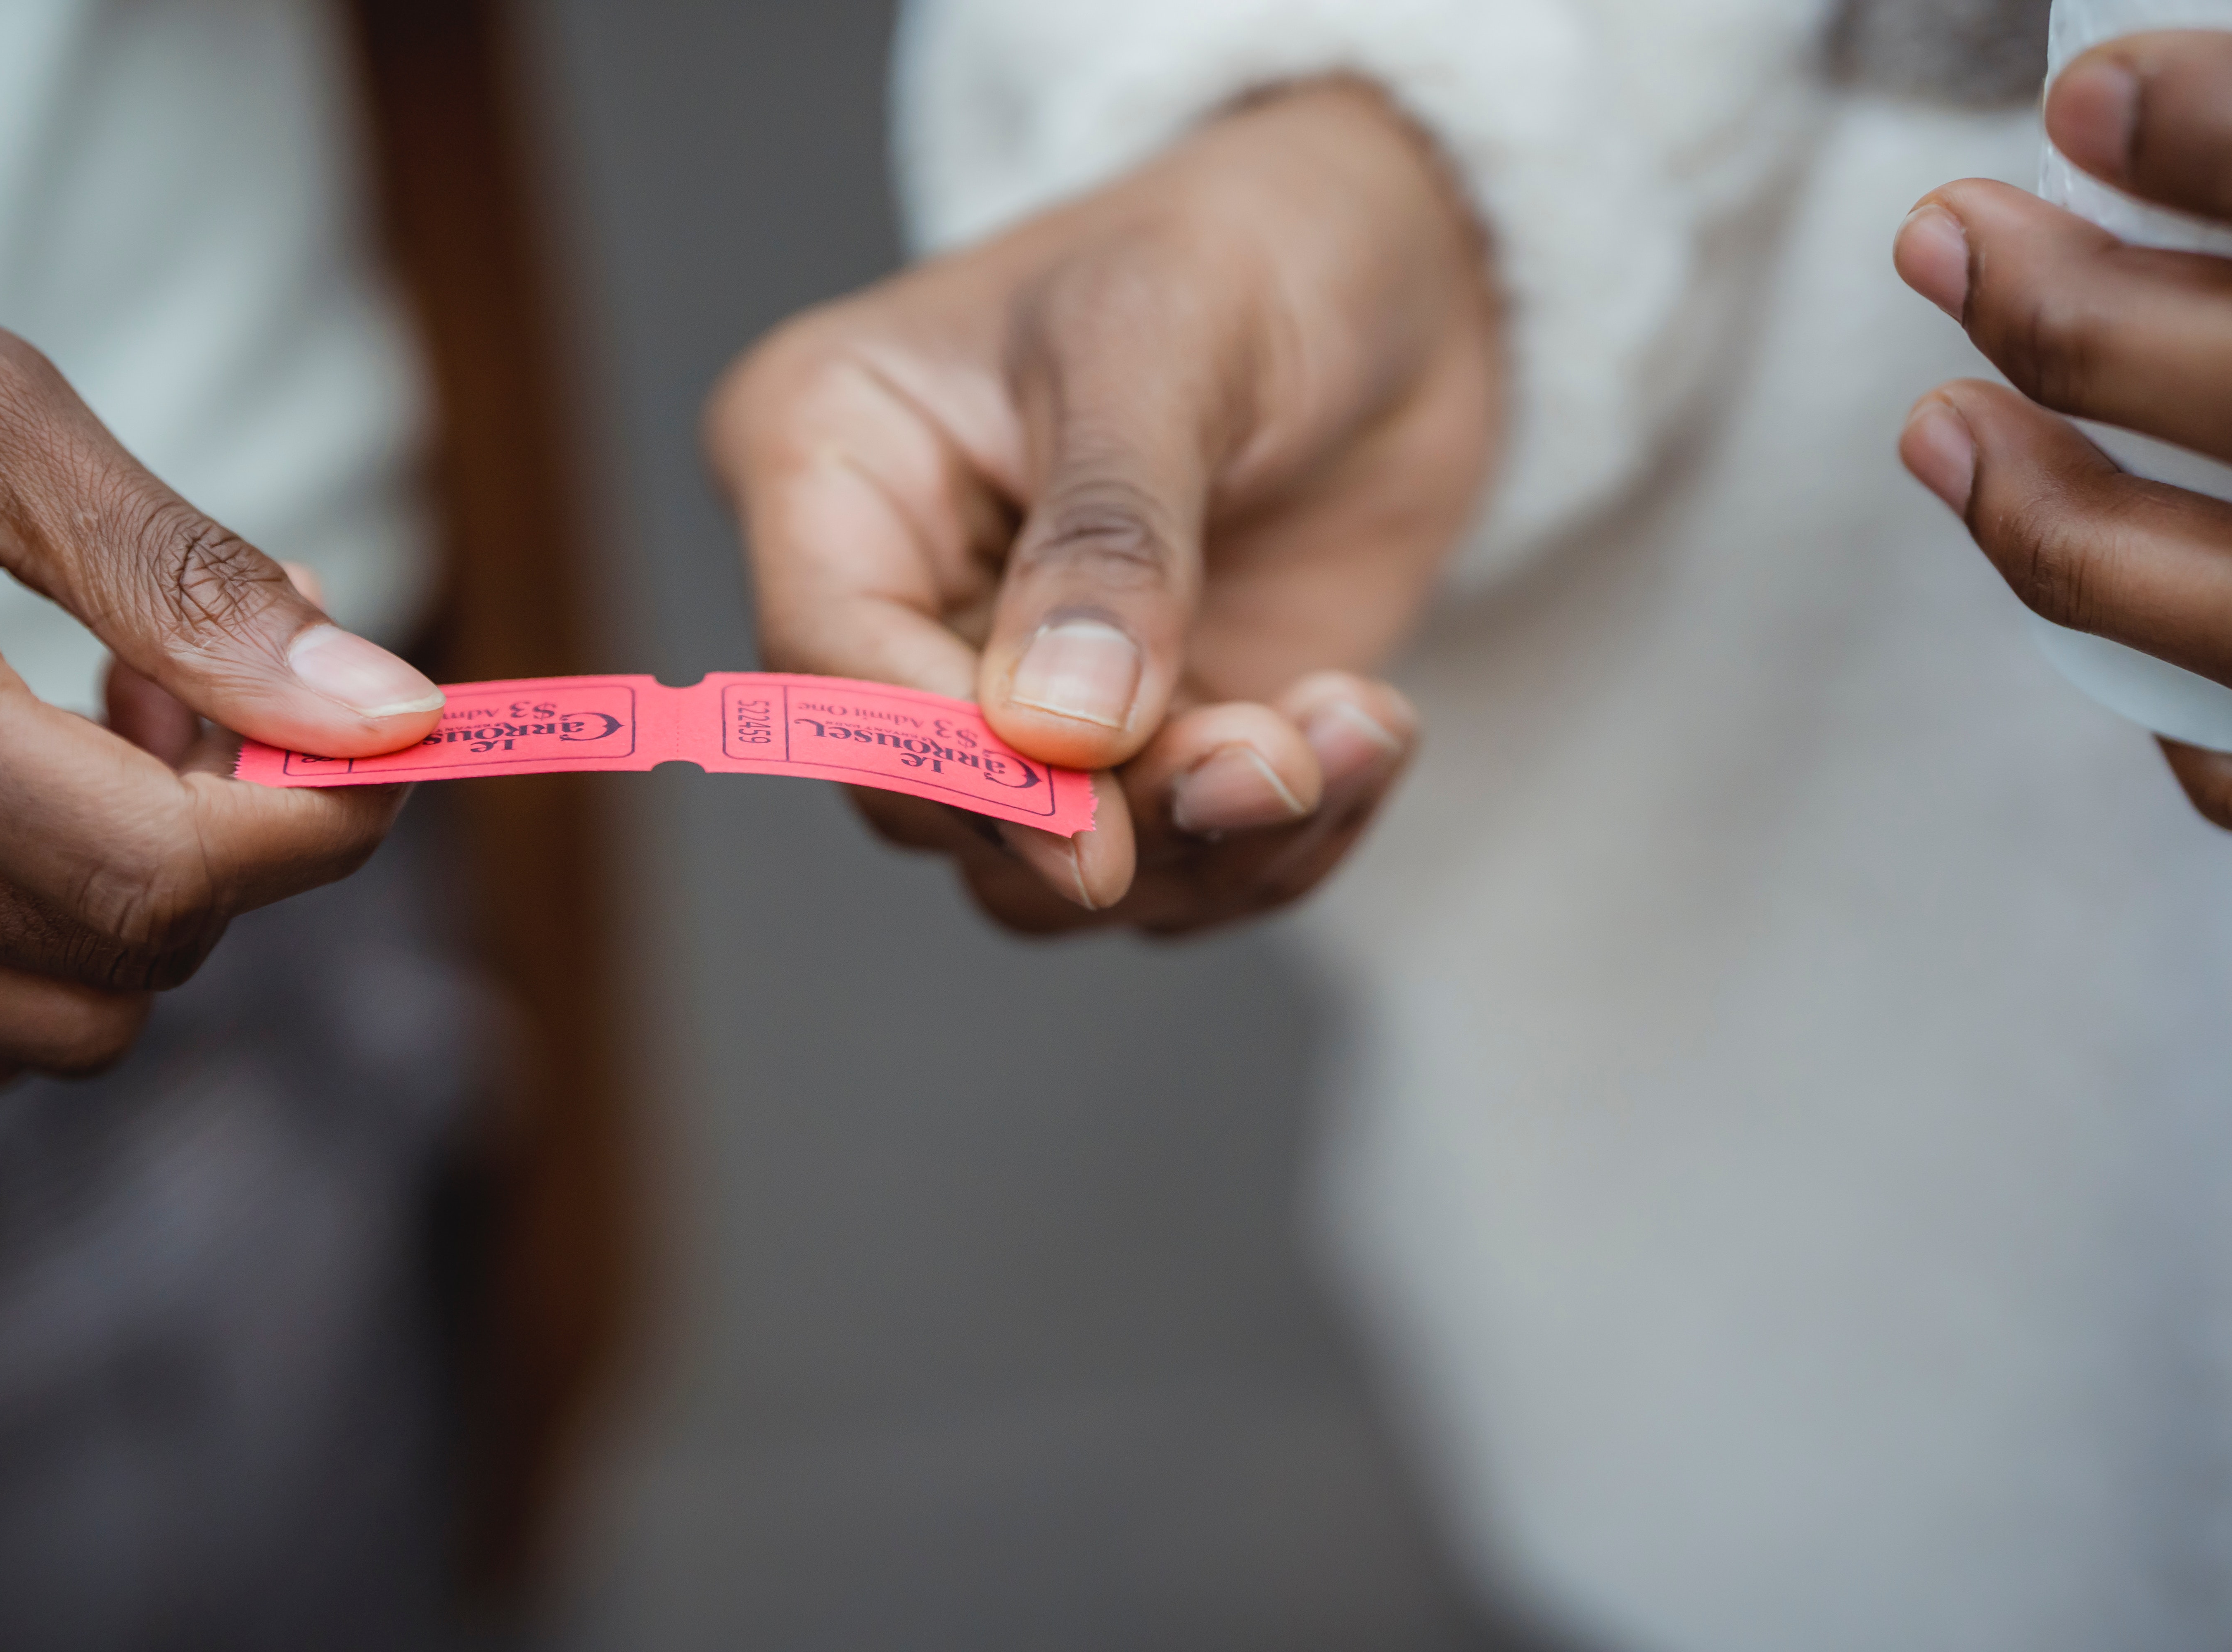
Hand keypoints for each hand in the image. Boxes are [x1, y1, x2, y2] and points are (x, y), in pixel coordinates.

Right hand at [0, 198, 444, 1083]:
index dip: (318, 821)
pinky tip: (11, 775)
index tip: (388, 736)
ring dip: (139, 890)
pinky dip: (37, 918)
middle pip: (120, 956)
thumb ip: (184, 581)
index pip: (153, 866)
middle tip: (211, 678)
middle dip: (233, 839)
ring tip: (106, 710)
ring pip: (51, 1020)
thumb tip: (387, 715)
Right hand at [709, 79, 1497, 932]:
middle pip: (929, 799)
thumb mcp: (1168, 339)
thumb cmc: (1253, 241)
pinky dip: (1277, 843)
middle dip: (1113, 820)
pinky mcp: (1136, 752)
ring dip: (1210, 844)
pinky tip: (1366, 734)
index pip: (830, 666)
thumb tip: (1061, 736)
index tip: (1097, 841)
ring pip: (1044, 872)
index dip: (955, 769)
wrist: (1401, 269)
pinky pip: (1166, 873)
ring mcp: (1015, 688)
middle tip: (1276, 758)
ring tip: (1352, 731)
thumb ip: (1111, 541)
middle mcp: (898, 595)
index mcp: (831, 460)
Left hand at [1895, 30, 2231, 829]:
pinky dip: (2149, 684)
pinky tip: (2065, 586)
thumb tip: (2109, 127)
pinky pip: (2231, 757)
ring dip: (2052, 512)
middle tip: (1944, 235)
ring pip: (2219, 609)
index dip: (2227, 135)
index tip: (2084, 95)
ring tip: (1941, 421)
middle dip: (2083, 325)